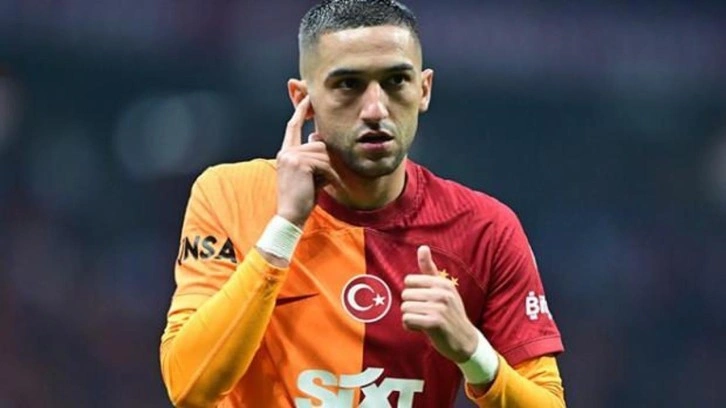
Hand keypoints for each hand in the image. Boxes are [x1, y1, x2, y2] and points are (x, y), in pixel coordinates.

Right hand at [275, 95, 342, 227]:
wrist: (290, 216)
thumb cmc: (301, 199)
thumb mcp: (309, 175)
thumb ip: (314, 157)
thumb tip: (319, 138)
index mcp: (285, 153)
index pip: (293, 127)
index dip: (300, 110)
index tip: (307, 97)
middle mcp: (286, 152)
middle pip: (318, 143)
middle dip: (327, 161)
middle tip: (324, 179)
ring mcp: (291, 156)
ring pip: (324, 153)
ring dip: (329, 170)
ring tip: (323, 184)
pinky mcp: (299, 163)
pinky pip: (324, 162)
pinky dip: (330, 175)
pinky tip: (325, 185)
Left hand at [401, 245, 479, 362]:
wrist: (465, 341)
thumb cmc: (449, 313)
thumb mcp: (443, 289)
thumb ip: (429, 269)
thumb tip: (422, 247)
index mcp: (443, 283)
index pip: (409, 281)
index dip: (412, 294)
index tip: (425, 302)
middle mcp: (442, 293)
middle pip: (405, 295)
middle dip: (411, 307)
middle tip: (425, 314)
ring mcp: (439, 307)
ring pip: (405, 308)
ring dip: (410, 318)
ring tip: (424, 321)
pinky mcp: (434, 323)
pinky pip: (407, 320)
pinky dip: (410, 326)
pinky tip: (422, 329)